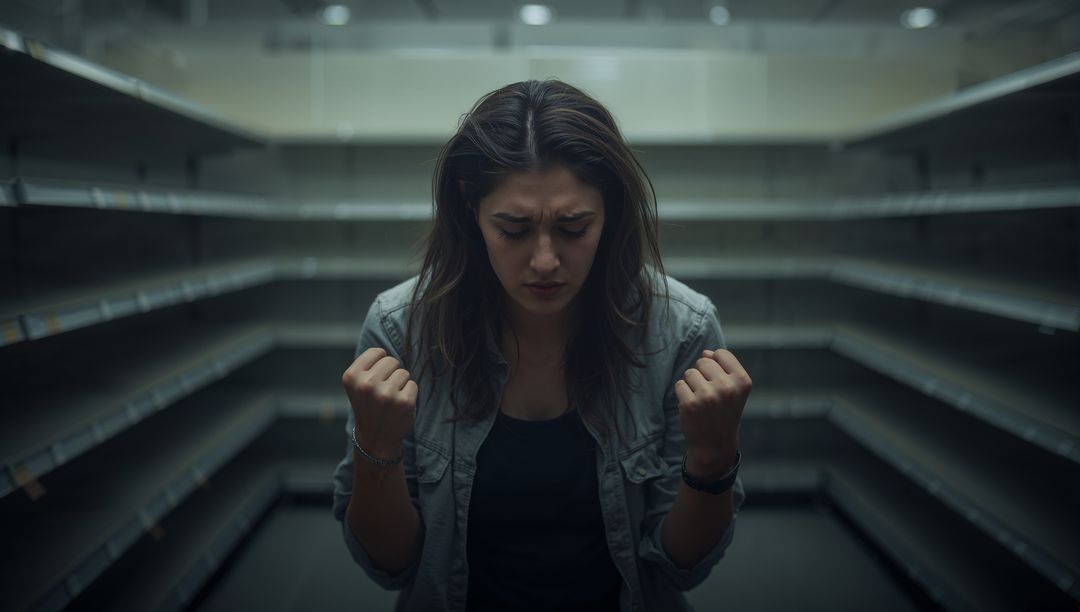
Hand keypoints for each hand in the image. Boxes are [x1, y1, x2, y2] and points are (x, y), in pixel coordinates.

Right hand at [342, 347, 417, 457]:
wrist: (375, 438)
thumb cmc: (369, 405)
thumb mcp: (357, 384)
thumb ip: (368, 364)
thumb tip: (385, 350)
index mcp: (352, 376)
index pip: (377, 352)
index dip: (380, 364)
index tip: (375, 379)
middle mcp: (366, 384)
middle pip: (392, 361)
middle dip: (391, 374)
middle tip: (383, 392)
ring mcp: (386, 394)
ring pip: (404, 372)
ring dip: (400, 384)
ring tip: (390, 399)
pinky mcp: (404, 402)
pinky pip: (413, 384)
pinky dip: (409, 393)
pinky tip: (398, 406)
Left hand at [674, 348, 750, 471]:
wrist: (715, 444)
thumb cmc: (723, 412)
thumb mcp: (733, 389)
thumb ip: (722, 367)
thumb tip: (705, 353)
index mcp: (742, 381)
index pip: (721, 354)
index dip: (716, 365)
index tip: (720, 383)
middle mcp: (727, 387)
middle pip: (703, 362)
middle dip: (702, 375)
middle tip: (710, 396)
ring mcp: (708, 396)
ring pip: (689, 373)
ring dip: (692, 385)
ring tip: (702, 402)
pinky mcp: (690, 404)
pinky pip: (679, 384)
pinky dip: (683, 394)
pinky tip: (693, 407)